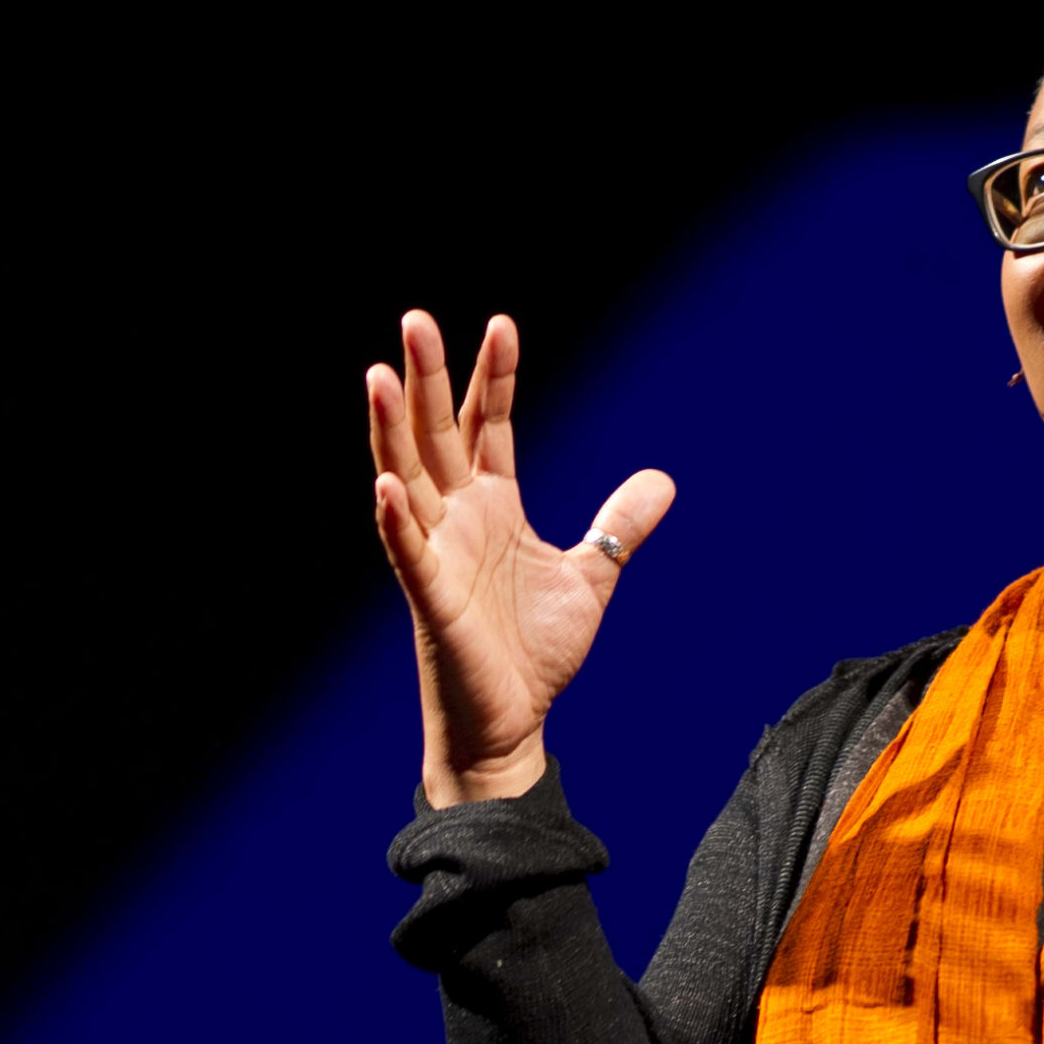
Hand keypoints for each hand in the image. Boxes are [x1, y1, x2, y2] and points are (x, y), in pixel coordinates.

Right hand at [367, 311, 674, 806]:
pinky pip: (407, 554)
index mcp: (492, 506)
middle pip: (435, 434)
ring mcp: (437, 556)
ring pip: (406, 479)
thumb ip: (618, 527)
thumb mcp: (589, 577)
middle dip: (426, 377)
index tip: (502, 325)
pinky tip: (384, 485)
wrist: (512, 726)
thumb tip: (663, 479)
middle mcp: (456, 520)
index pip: (486, 426)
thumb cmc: (533, 655)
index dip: (493, 377)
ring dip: (392, 429)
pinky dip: (394, 521)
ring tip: (381, 373)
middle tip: (416, 317)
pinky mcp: (431, 601)